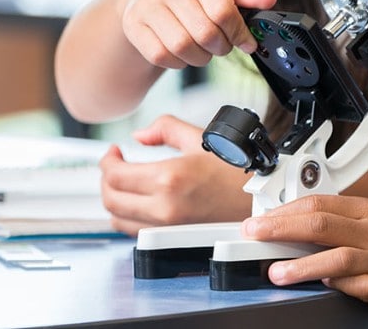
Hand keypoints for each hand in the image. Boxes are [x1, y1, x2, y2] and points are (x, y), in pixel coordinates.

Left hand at [98, 115, 250, 233]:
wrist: (261, 201)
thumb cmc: (237, 172)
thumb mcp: (201, 138)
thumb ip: (164, 128)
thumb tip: (140, 136)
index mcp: (169, 178)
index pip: (115, 175)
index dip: (106, 161)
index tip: (112, 152)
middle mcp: (164, 207)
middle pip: (111, 199)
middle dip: (106, 179)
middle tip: (114, 165)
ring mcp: (168, 227)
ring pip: (118, 220)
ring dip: (114, 199)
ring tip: (123, 183)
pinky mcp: (173, 239)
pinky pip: (135, 232)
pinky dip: (128, 216)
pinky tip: (138, 201)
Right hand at [121, 0, 275, 69]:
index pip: (224, 12)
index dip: (239, 33)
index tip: (247, 42)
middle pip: (205, 33)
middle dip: (221, 47)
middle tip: (223, 46)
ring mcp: (148, 3)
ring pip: (182, 47)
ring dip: (200, 57)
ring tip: (204, 49)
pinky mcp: (133, 23)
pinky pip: (161, 55)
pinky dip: (177, 62)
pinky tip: (183, 52)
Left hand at [242, 194, 367, 319]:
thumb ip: (343, 219)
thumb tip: (297, 222)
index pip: (318, 202)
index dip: (284, 211)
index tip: (260, 220)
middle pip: (321, 223)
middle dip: (281, 229)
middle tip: (254, 236)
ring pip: (337, 257)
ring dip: (302, 265)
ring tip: (276, 273)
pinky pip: (361, 286)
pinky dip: (339, 285)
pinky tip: (324, 286)